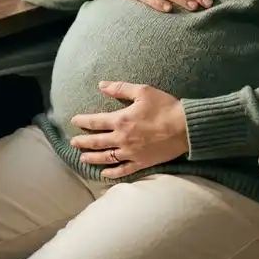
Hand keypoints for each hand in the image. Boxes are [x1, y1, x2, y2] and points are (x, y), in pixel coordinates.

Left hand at [70, 81, 188, 178]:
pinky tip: (104, 173)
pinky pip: (123, 170)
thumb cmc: (165, 106)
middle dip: (83, 142)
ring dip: (92, 158)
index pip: (95, 122)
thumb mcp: (142, 91)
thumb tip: (101, 85)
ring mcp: (131, 152)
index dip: (82, 122)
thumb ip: (120, 88)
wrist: (185, 127)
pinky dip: (112, 173)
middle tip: (72, 143)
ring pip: (106, 157)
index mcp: (121, 120)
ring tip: (82, 159)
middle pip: (97, 141)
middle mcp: (122, 138)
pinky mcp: (141, 162)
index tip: (73, 122)